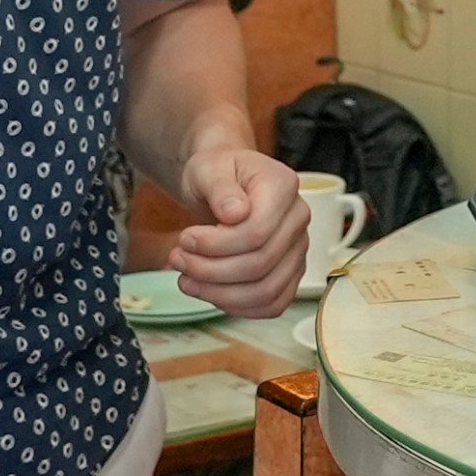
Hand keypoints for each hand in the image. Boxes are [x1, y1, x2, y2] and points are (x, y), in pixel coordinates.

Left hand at [169, 143, 306, 316]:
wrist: (225, 181)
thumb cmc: (218, 171)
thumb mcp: (209, 167)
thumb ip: (221, 187)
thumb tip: (235, 213)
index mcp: (283, 187)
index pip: (257, 232)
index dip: (216, 245)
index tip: (185, 239)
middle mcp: (297, 218)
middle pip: (260, 264)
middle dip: (210, 270)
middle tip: (178, 258)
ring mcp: (297, 248)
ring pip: (267, 291)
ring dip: (220, 294)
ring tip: (187, 280)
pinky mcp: (290, 272)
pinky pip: (272, 304)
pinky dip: (238, 307)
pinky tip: (209, 293)